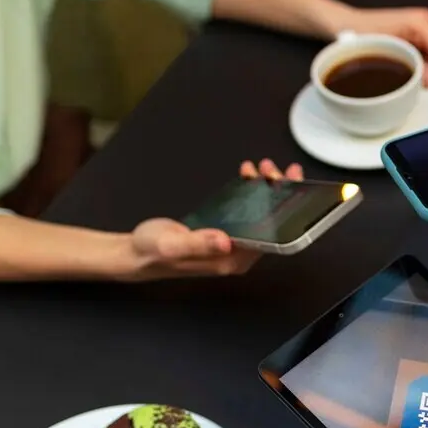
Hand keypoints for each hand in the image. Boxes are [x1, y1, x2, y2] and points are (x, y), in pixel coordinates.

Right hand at [120, 159, 303, 279]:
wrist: (136, 254)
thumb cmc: (151, 251)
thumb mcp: (171, 245)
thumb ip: (198, 243)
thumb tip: (225, 241)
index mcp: (231, 261)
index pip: (271, 237)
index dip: (284, 210)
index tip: (291, 185)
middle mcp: (237, 256)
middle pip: (271, 224)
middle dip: (277, 194)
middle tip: (275, 168)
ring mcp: (232, 246)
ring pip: (260, 216)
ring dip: (265, 190)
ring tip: (261, 167)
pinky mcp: (224, 235)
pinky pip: (246, 213)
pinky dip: (251, 192)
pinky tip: (248, 176)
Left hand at [341, 6, 427, 90]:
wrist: (347, 24)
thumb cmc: (360, 34)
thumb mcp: (387, 53)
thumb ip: (412, 67)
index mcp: (420, 23)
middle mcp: (425, 22)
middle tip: (421, 89)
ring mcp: (422, 27)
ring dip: (427, 71)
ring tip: (409, 81)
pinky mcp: (417, 34)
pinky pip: (427, 55)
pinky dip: (422, 67)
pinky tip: (410, 74)